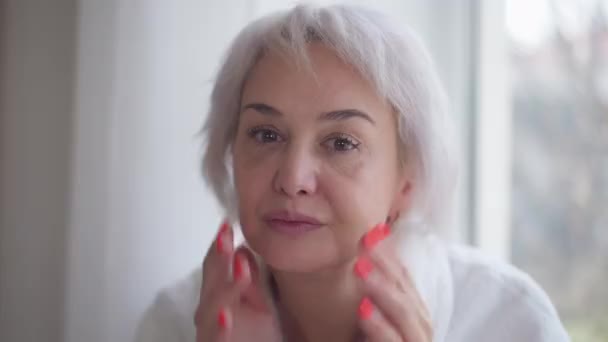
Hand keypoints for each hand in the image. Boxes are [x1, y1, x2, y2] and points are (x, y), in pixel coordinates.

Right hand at [194, 221, 282, 341]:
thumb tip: (242, 249)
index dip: (220, 245)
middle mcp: (211, 312)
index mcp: (221, 297)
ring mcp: (212, 331)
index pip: (216, 265)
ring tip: (241, 268)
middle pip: (211, 280)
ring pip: (211, 308)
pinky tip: (227, 314)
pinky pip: (214, 339)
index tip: (227, 224)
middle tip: (226, 236)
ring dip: (226, 287)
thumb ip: (249, 278)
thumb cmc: (256, 338)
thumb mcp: (259, 304)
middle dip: (218, 258)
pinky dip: (219, 326)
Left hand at [354, 223, 432, 341]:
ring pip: (408, 321)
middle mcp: (419, 334)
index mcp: (413, 320)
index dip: (392, 256)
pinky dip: (381, 328)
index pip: (407, 283)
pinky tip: (363, 309)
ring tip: (362, 269)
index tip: (374, 231)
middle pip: (409, 296)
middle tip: (366, 242)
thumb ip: (376, 292)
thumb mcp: (371, 319)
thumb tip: (371, 241)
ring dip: (386, 293)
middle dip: (388, 268)